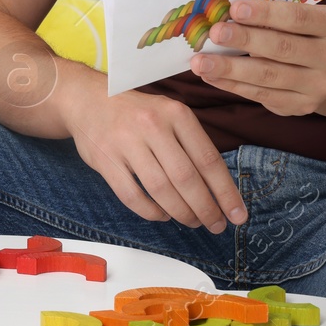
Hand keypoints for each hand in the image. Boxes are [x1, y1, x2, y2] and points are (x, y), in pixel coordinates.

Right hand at [70, 89, 246, 233]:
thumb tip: (219, 189)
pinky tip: (162, 215)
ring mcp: (126, 142)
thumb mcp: (169, 114)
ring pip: (161, 190)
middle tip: (215, 225)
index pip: (208, 160)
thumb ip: (191, 144)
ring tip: (192, 221)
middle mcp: (152, 125)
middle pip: (186, 178)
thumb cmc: (137, 113)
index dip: (225, 193)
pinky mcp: (105, 160)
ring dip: (181, 212)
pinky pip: (132, 196)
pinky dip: (151, 212)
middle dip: (205, 208)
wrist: (87, 100)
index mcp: (176, 113)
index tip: (237, 215)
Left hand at [193, 0, 325, 116]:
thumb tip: (222, 9)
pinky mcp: (302, 106)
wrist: (325, 68)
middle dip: (244, 40)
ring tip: (200, 62)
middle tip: (214, 33)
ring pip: (268, 76)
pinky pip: (262, 96)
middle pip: (282, 48)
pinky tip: (211, 77)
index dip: (266, 13)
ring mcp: (320, 86)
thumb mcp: (298, 16)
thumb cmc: (301, 32)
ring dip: (230, 69)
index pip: (299, 18)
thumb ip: (270, 14)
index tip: (235, 9)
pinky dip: (233, 86)